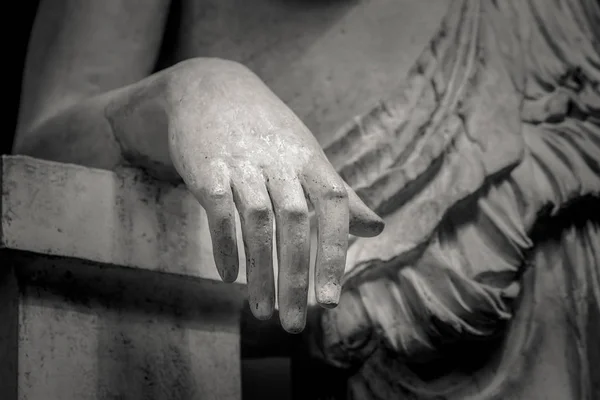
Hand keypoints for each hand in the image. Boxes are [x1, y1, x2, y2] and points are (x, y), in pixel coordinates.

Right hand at [167, 59, 383, 332]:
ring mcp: (242, 163)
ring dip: (261, 272)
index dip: (334, 253)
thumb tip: (378, 227)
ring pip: (257, 223)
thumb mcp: (308, 155)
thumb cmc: (268, 132)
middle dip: (296, 277)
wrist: (211, 88)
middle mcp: (279, 161)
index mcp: (310, 160)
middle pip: (295, 224)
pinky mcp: (207, 167)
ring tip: (263, 312)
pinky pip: (218, 211)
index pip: (333, 207)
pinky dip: (224, 246)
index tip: (330, 300)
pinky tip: (228, 276)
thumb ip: (341, 193)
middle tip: (298, 323)